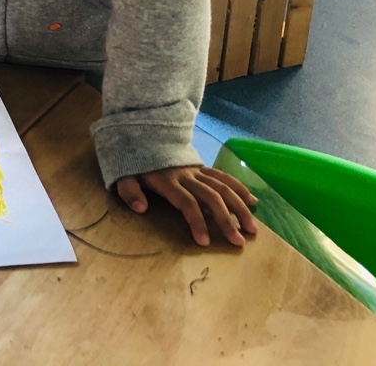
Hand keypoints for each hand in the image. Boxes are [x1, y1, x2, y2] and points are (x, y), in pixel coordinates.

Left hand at [116, 165, 258, 247]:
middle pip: (211, 197)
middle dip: (226, 220)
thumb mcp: (122, 174)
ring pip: (223, 188)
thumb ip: (129, 191)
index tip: (205, 242)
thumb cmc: (133, 161)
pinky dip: (239, 188)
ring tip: (252, 228)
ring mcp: (197, 171)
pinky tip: (253, 202)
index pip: (186, 202)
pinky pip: (224, 177)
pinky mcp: (202, 168)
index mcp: (167, 181)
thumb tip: (140, 208)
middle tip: (238, 242)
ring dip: (239, 207)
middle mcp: (186, 176)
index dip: (196, 221)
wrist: (141, 133)